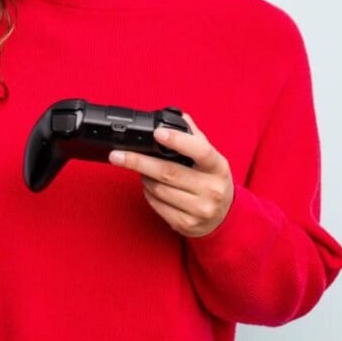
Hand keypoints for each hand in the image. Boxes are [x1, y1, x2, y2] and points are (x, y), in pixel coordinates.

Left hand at [108, 113, 234, 237]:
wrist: (223, 216)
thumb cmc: (211, 180)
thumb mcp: (210, 158)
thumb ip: (194, 136)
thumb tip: (177, 116)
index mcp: (218, 167)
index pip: (200, 150)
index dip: (178, 140)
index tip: (157, 132)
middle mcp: (212, 189)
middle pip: (168, 172)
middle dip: (139, 162)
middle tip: (117, 155)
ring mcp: (200, 209)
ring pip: (159, 189)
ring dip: (143, 177)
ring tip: (140, 169)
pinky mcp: (186, 224)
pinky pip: (157, 205)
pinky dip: (147, 193)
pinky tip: (147, 185)